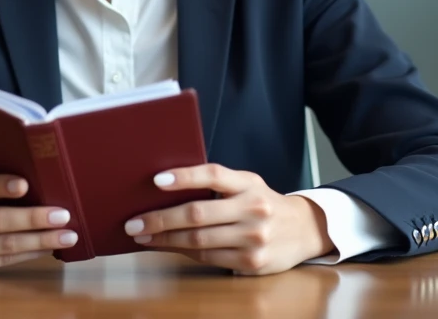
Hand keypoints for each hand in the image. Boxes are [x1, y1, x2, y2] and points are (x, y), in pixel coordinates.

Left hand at [124, 164, 333, 275]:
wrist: (304, 229)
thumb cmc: (262, 202)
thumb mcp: (247, 184)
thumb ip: (218, 185)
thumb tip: (166, 188)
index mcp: (248, 184)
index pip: (213, 175)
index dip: (184, 176)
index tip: (156, 180)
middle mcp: (253, 209)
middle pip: (198, 214)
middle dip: (160, 219)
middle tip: (133, 222)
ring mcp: (254, 238)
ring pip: (199, 240)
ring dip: (165, 240)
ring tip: (143, 236)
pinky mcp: (252, 262)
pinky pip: (209, 257)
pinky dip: (183, 253)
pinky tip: (168, 248)